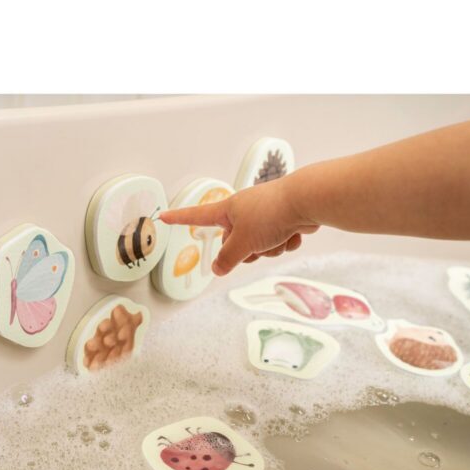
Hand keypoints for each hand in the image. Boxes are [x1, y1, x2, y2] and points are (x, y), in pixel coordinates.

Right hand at [160, 178, 318, 275]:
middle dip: (248, 251)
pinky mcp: (283, 219)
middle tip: (257, 245)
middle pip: (234, 243)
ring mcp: (264, 215)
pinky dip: (286, 242)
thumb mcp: (243, 242)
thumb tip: (217, 269)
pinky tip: (293, 235)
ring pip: (260, 246)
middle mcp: (244, 211)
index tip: (162, 216)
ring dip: (270, 248)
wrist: (307, 201)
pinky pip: (278, 242)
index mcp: (227, 210)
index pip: (196, 216)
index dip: (178, 218)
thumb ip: (227, 259)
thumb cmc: (271, 214)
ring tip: (278, 237)